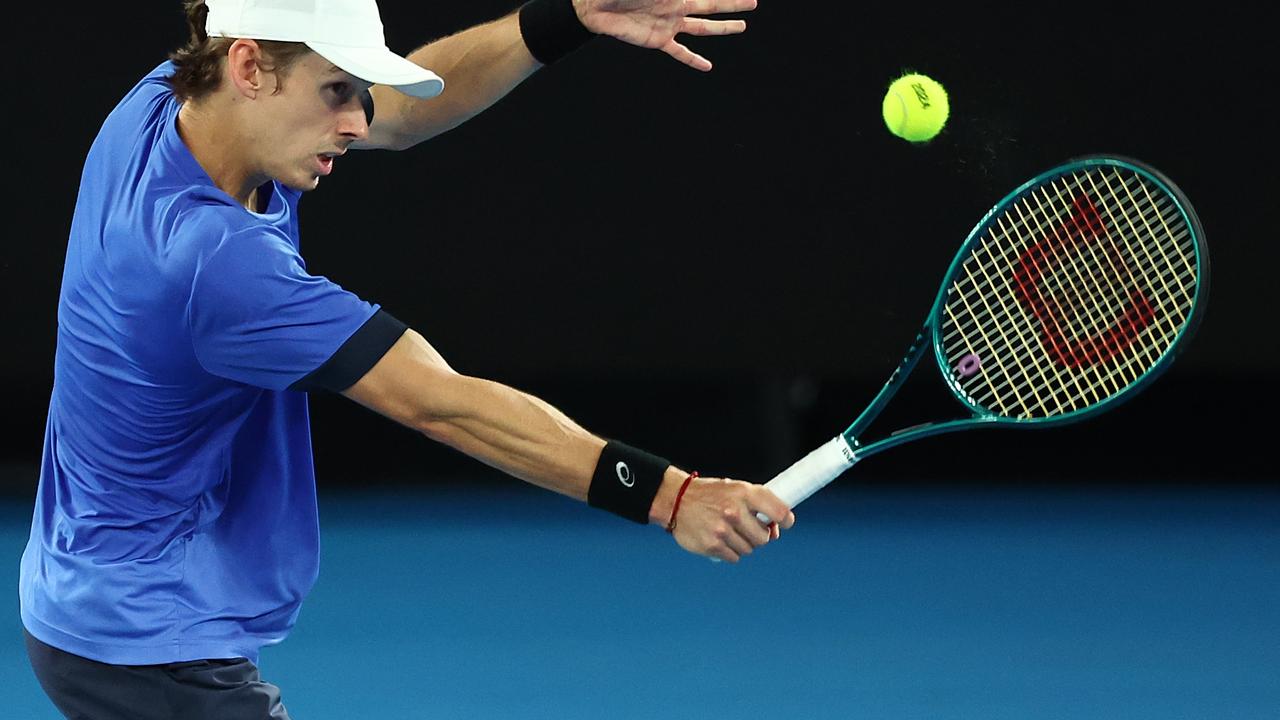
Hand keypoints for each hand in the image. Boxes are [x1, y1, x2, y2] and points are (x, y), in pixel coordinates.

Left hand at [574, 0, 758, 70]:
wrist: (594, 4)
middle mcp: (677, 5)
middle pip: (712, 5)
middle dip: (733, 4)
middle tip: (753, 3)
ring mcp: (669, 23)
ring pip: (704, 27)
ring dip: (723, 27)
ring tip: (742, 27)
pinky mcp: (658, 40)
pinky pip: (680, 52)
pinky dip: (693, 60)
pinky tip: (707, 67)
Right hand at [669, 476, 794, 561]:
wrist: (676, 500)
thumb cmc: (710, 494)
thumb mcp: (735, 488)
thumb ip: (757, 505)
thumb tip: (775, 530)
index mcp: (744, 493)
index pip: (778, 511)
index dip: (786, 520)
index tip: (785, 523)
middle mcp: (735, 511)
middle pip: (764, 538)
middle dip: (759, 536)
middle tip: (746, 528)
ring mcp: (723, 530)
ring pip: (749, 549)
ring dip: (742, 543)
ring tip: (728, 531)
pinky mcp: (713, 545)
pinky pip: (734, 557)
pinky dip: (730, 551)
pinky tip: (720, 539)